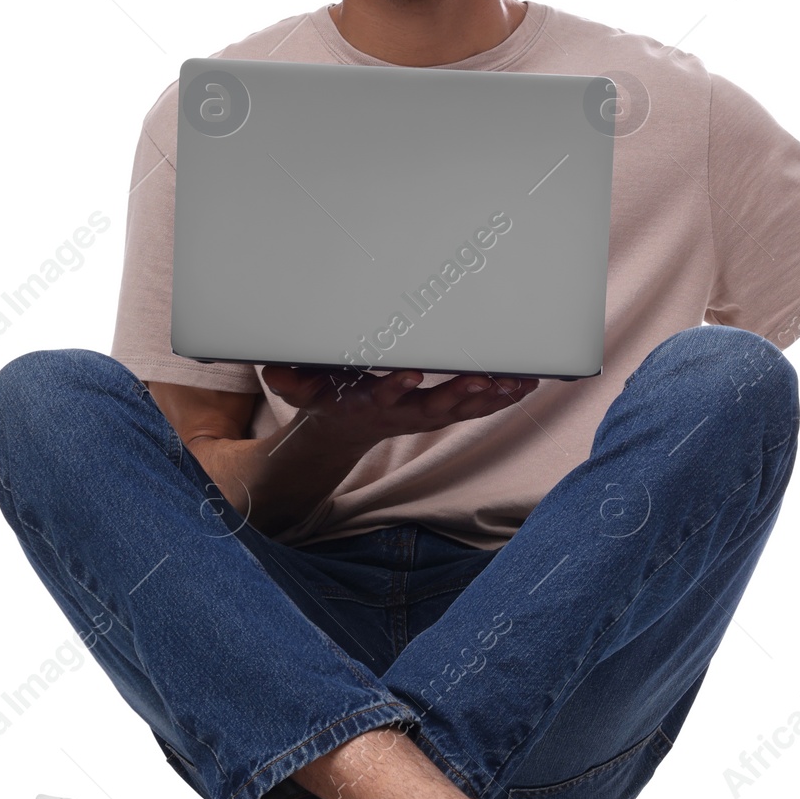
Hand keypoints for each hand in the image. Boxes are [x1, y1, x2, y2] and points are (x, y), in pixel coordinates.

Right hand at [259, 364, 537, 448]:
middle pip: (435, 407)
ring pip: (463, 409)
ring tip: (520, 381)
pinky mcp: (443, 412)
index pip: (384, 396)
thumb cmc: (327, 398)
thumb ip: (290, 381)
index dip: (396, 386)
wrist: (344, 428)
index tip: (410, 372)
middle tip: (483, 379)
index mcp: (370, 404)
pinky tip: (525, 384)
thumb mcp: (301, 392)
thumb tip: (273, 370)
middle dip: (460, 394)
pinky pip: (476, 407)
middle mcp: (403, 413)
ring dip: (492, 397)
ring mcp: (427, 416)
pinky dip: (501, 397)